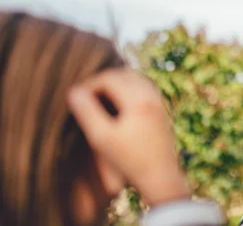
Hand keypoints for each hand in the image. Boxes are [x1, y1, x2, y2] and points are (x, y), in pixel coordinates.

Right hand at [68, 68, 189, 205]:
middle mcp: (151, 96)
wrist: (160, 177)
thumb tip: (74, 91)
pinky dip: (128, 89)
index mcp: (138, 100)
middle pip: (124, 74)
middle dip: (103, 81)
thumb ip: (87, 112)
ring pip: (135, 79)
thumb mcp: (102, 138)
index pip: (110, 78)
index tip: (76, 96)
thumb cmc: (129, 161)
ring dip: (116, 83)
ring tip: (98, 98)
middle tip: (85, 94)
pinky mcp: (161, 110)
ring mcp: (159, 102)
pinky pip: (143, 88)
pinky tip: (116, 104)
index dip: (90, 84)